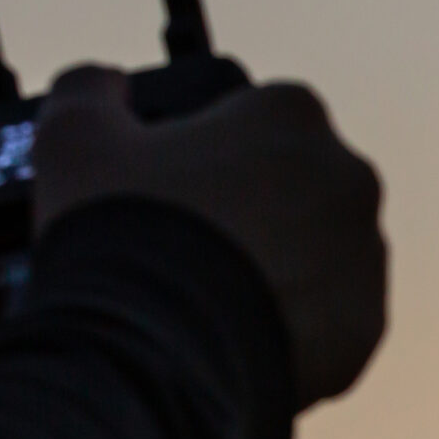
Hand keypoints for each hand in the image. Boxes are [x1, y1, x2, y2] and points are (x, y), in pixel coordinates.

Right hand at [31, 67, 386, 407]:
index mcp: (291, 114)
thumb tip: (106, 83)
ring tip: (207, 302)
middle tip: (187, 251)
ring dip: (275, 269)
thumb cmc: (119, 234)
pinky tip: (237, 340)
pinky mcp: (365, 326)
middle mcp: (348, 176)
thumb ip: (90, 90)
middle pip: (293, 189)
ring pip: (318, 256)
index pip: (252, 122)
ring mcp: (365, 254)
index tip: (171, 192)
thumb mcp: (72, 138)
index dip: (203, 155)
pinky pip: (329, 321)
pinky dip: (292, 329)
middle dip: (249, 214)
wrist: (155, 355)